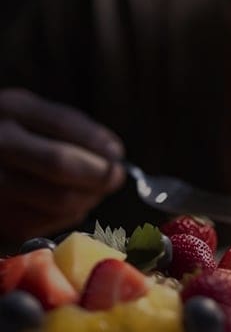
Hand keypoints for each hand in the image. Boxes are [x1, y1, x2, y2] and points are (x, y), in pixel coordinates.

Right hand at [0, 87, 125, 242]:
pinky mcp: (2, 219)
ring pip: (61, 199)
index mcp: (12, 109)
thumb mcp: (38, 120)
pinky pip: (51, 222)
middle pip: (60, 164)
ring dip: (90, 198)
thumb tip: (114, 154)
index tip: (117, 154)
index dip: (97, 142)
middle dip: (99, 174)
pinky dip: (70, 214)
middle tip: (115, 177)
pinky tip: (69, 204)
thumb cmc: (20, 142)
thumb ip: (76, 131)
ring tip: (94, 191)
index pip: (63, 125)